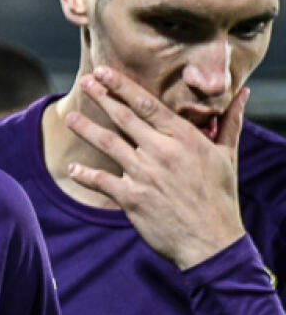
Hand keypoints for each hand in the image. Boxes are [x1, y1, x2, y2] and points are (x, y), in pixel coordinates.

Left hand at [65, 66, 247, 269]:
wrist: (212, 242)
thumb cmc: (220, 197)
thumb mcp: (227, 156)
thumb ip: (229, 122)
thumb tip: (243, 93)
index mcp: (184, 138)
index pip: (147, 105)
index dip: (122, 87)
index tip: (103, 72)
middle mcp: (162, 152)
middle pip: (124, 118)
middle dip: (102, 97)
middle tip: (84, 82)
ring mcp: (145, 175)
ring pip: (108, 144)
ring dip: (87, 129)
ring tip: (70, 117)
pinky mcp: (132, 198)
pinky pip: (102, 181)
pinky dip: (85, 174)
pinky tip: (72, 168)